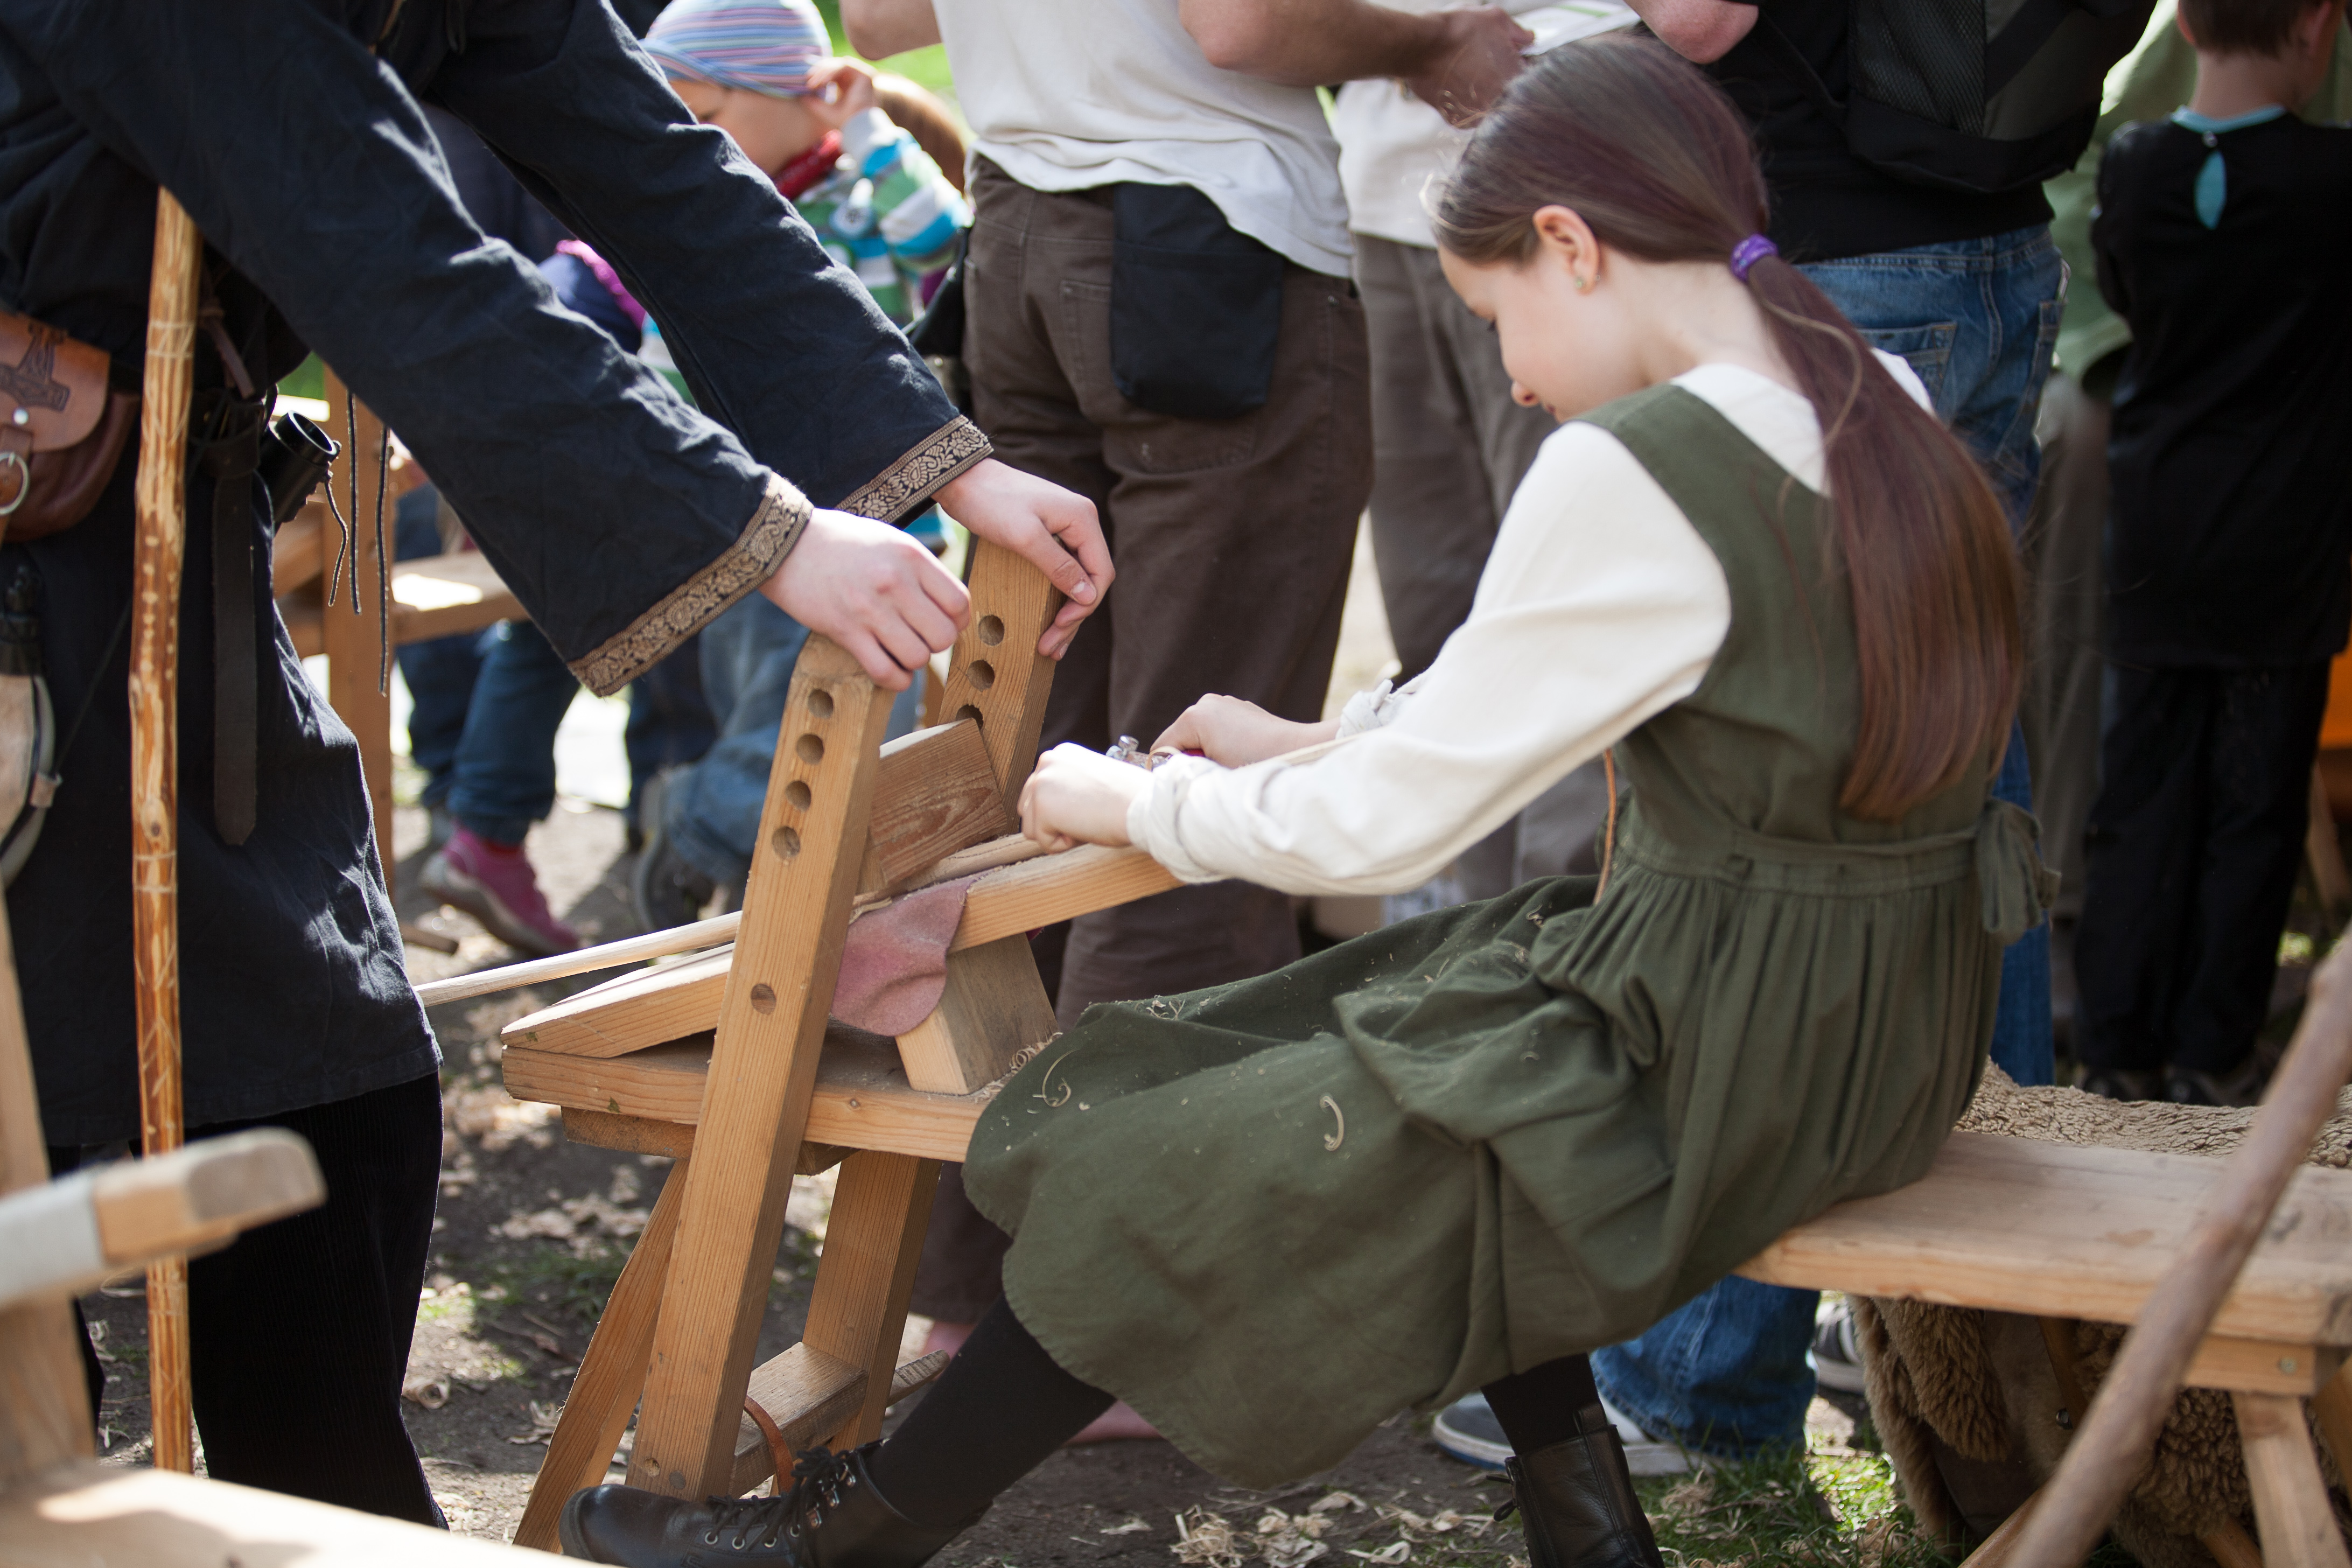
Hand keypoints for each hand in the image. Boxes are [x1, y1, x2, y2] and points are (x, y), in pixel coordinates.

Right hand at [763, 507, 968, 688]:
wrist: (786, 544)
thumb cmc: (841, 541)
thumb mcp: (890, 540)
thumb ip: (920, 568)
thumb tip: (949, 604)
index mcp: (911, 556)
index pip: (959, 603)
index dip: (958, 620)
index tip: (945, 622)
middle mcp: (895, 582)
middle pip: (943, 635)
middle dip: (936, 643)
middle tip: (920, 637)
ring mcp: (869, 609)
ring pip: (917, 657)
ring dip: (912, 661)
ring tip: (900, 649)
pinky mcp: (844, 631)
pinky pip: (884, 671)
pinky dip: (893, 679)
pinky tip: (890, 671)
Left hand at [806, 58, 879, 129]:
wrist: (857, 130)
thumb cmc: (842, 123)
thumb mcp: (822, 110)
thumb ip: (811, 101)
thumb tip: (799, 93)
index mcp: (846, 86)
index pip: (830, 72)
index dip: (817, 74)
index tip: (806, 82)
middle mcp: (854, 79)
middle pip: (833, 65)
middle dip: (818, 71)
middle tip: (807, 80)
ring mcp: (861, 76)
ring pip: (837, 64)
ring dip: (823, 71)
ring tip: (813, 83)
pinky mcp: (865, 75)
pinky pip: (844, 66)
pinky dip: (831, 71)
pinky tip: (823, 82)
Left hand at [935, 458, 1112, 657]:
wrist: (962, 480)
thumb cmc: (991, 502)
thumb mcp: (1025, 537)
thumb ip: (1059, 566)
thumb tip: (1088, 596)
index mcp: (1083, 519)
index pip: (1100, 572)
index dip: (1084, 605)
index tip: (1058, 627)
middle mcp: (1080, 523)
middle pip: (1089, 580)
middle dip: (1072, 616)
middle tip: (1050, 647)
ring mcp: (1065, 529)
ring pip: (1076, 579)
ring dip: (1064, 612)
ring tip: (1048, 644)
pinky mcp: (1048, 535)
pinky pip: (1060, 572)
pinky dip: (1054, 597)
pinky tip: (1046, 619)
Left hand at [1019, 743, 1148, 850]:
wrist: (1143, 805)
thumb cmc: (1128, 798)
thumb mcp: (1091, 782)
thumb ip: (1068, 788)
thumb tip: (1054, 810)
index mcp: (1060, 754)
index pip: (1040, 792)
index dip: (1065, 810)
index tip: (1092, 805)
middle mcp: (1046, 762)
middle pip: (1029, 809)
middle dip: (1054, 823)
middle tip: (1089, 815)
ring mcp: (1041, 783)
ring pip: (1032, 828)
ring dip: (1058, 834)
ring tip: (1087, 821)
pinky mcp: (1041, 807)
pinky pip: (1043, 842)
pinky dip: (1064, 845)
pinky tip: (1086, 828)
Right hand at [1153, 695, 1335, 767]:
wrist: (1300, 750)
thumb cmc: (1258, 764)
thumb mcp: (1215, 773)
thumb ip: (1186, 771)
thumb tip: (1170, 774)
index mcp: (1194, 717)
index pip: (1162, 748)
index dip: (1167, 772)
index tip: (1182, 787)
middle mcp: (1206, 704)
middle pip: (1179, 740)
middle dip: (1189, 761)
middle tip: (1210, 778)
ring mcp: (1223, 703)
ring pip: (1197, 736)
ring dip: (1205, 754)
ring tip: (1227, 769)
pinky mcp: (1238, 709)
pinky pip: (1215, 730)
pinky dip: (1218, 745)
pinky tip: (1237, 757)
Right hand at [1406, 8, 1533, 124]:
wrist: (1422, 48)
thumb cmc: (1458, 32)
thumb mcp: (1495, 19)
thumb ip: (1518, 32)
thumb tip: (1528, 38)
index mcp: (1516, 77)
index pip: (1528, 77)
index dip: (1516, 66)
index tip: (1505, 59)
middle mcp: (1501, 101)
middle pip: (1508, 94)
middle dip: (1499, 80)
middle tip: (1483, 65)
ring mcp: (1480, 115)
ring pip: (1488, 106)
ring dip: (1482, 94)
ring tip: (1468, 74)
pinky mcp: (1460, 121)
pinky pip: (1469, 114)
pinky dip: (1465, 102)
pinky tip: (1457, 85)